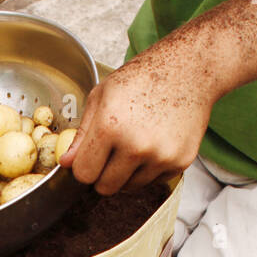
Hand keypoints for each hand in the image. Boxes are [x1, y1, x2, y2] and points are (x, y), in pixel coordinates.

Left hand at [59, 39, 217, 193]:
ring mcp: (160, 157)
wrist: (190, 69)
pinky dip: (149, 169)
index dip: (83, 168)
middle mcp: (136, 146)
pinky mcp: (179, 163)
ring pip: (129, 188)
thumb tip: (66, 163)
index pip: (84, 174)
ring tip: (135, 143)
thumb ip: (82, 133)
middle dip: (103, 175)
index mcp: (111, 127)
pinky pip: (152, 182)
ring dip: (126, 173)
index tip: (89, 159)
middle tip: (110, 154)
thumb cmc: (143, 77)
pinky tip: (154, 143)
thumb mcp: (102, 95)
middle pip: (105, 188)